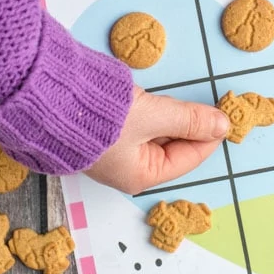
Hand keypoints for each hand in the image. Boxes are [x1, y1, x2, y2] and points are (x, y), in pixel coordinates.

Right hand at [85, 86, 228, 193]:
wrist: (48, 99)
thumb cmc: (99, 117)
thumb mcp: (152, 117)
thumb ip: (189, 120)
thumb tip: (222, 125)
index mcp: (141, 175)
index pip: (189, 158)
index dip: (210, 134)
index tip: (225, 114)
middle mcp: (128, 168)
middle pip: (173, 146)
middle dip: (189, 124)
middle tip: (206, 101)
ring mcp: (115, 150)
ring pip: (157, 132)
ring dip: (171, 115)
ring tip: (177, 98)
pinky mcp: (105, 131)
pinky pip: (140, 123)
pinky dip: (152, 110)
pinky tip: (152, 98)